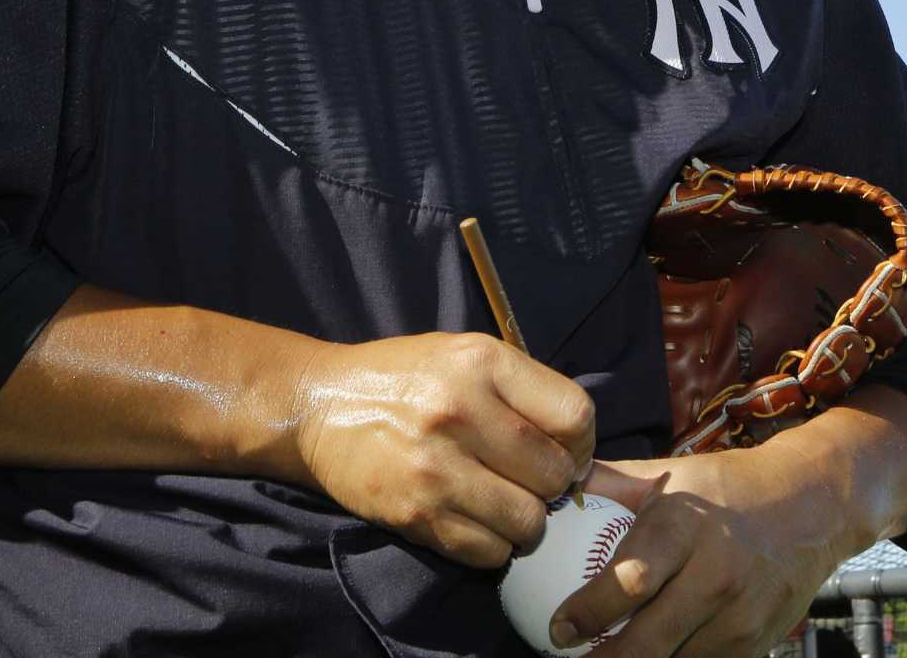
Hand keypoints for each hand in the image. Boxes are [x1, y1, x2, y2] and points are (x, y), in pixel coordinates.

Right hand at [291, 332, 594, 567]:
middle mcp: (461, 411)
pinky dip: (493, 544)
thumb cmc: (405, 377)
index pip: (574, 415)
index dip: (582, 443)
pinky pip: (489, 551)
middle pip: (554, 473)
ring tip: (505, 500)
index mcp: (482, 362)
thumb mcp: (467, 354)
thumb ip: (524, 391)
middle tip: (533, 479)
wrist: (322, 406)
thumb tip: (584, 451)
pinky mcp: (416, 514)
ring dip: (527, 519)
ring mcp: (436, 467)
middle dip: (555, 484)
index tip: (567, 450)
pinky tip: (476, 517)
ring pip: (528, 521)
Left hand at [549, 447, 850, 657]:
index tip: (559, 629)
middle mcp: (715, 574)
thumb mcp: (671, 474)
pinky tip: (652, 656)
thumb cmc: (730, 487)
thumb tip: (553, 488)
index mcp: (686, 527)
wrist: (812, 506)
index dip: (588, 611)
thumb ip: (612, 484)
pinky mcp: (757, 644)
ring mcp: (740, 616)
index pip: (631, 579)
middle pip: (649, 640)